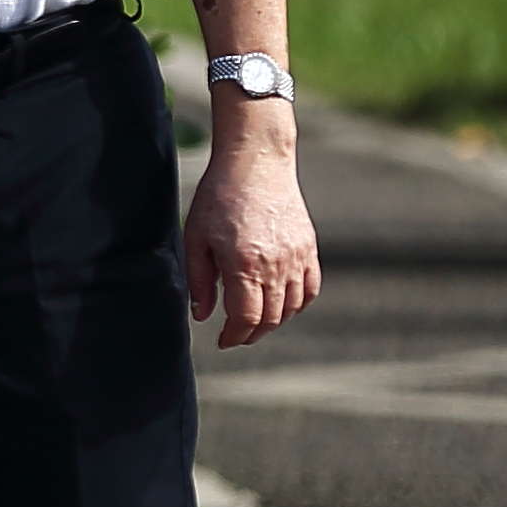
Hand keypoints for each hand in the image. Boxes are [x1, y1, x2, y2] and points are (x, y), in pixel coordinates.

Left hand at [180, 124, 319, 347]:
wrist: (256, 165)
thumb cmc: (218, 199)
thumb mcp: (196, 238)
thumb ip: (199, 281)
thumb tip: (204, 316)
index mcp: (244, 265)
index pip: (246, 318)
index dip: (235, 336)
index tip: (223, 341)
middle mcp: (276, 265)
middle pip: (271, 317)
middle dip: (252, 333)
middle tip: (235, 335)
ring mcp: (298, 258)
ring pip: (293, 307)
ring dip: (274, 321)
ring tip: (254, 321)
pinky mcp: (309, 249)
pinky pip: (310, 288)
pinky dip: (298, 304)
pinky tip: (281, 304)